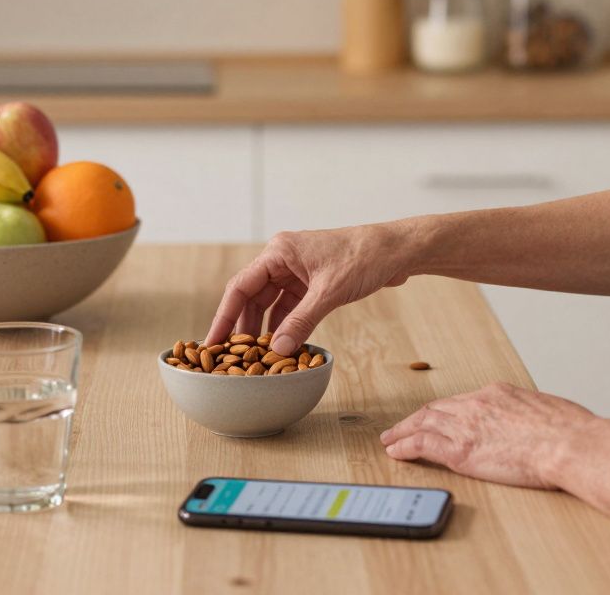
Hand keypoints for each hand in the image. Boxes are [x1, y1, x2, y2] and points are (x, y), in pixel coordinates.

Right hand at [205, 222, 416, 356]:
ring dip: (264, 330)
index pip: (241, 287)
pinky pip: (290, 309)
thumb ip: (301, 321)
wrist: (397, 250)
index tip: (213, 341)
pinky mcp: (311, 284)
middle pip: (252, 297)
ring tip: (254, 358)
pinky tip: (281, 347)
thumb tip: (277, 349)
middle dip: (242, 327)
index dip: (224, 316)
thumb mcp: (329, 292)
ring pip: (270, 305)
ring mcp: (297, 272)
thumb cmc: (364, 258)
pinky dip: (285, 327)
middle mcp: (283, 259)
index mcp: (279, 251)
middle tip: (231, 358)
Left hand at [380, 382, 597, 488]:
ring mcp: (466, 427)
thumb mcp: (548, 412)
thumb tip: (532, 427)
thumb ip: (529, 417)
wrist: (571, 444)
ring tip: (390, 439)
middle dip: (416, 418)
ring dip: (402, 431)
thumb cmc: (571, 432)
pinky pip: (421, 446)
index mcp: (498, 393)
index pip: (461, 402)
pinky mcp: (460, 451)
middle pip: (436, 409)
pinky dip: (405, 447)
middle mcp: (476, 405)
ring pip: (422, 423)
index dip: (445, 412)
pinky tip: (396, 452)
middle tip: (401, 426)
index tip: (438, 418)